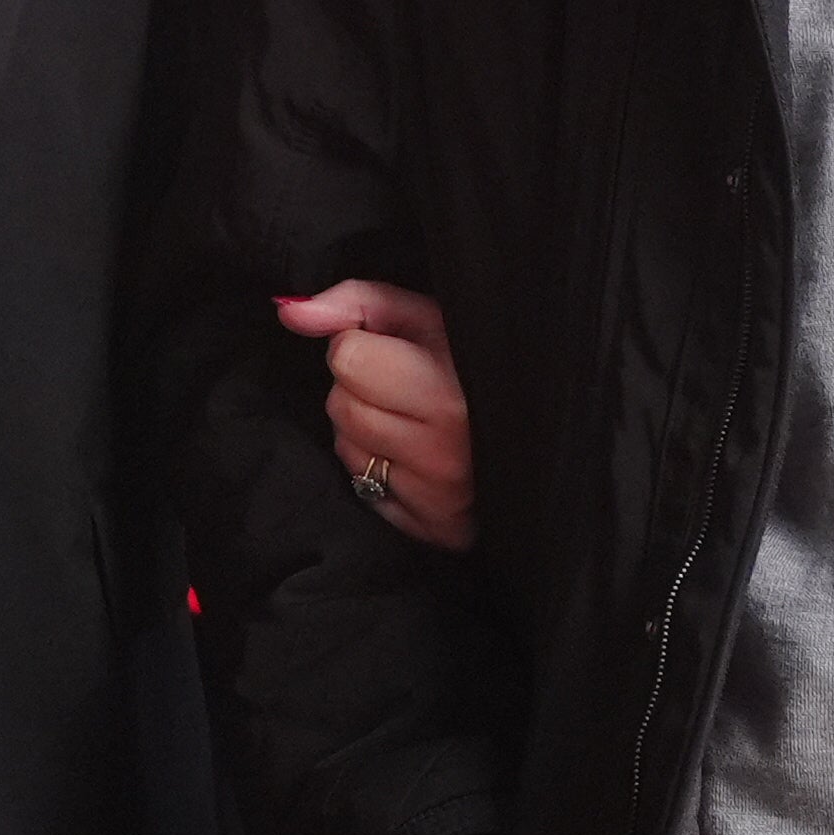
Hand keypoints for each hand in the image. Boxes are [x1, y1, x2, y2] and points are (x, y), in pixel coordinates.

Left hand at [275, 279, 476, 550]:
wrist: (542, 431)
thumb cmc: (478, 363)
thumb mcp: (430, 316)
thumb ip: (359, 303)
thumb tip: (291, 311)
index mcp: (449, 396)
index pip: (347, 358)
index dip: (365, 346)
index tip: (399, 351)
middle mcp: (443, 455)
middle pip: (341, 405)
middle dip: (362, 388)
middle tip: (406, 386)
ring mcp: (436, 500)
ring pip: (346, 448)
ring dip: (365, 429)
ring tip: (412, 418)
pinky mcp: (432, 531)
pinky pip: (363, 490)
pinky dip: (378, 469)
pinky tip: (415, 455)